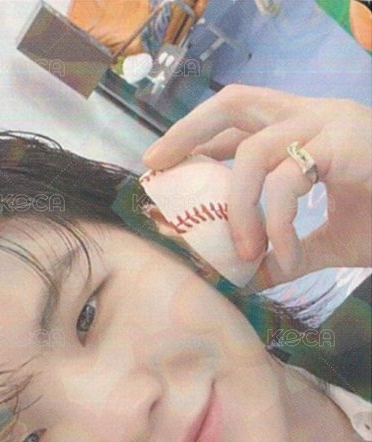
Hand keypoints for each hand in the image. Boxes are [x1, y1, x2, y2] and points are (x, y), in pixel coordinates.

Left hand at [142, 84, 371, 288]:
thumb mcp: (325, 242)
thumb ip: (287, 251)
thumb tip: (248, 278)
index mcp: (306, 129)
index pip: (240, 118)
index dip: (196, 136)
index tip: (160, 165)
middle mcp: (314, 114)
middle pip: (235, 101)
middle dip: (188, 132)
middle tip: (158, 169)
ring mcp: (330, 124)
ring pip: (254, 152)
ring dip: (236, 208)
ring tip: (243, 252)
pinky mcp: (345, 143)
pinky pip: (287, 182)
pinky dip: (275, 225)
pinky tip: (281, 258)